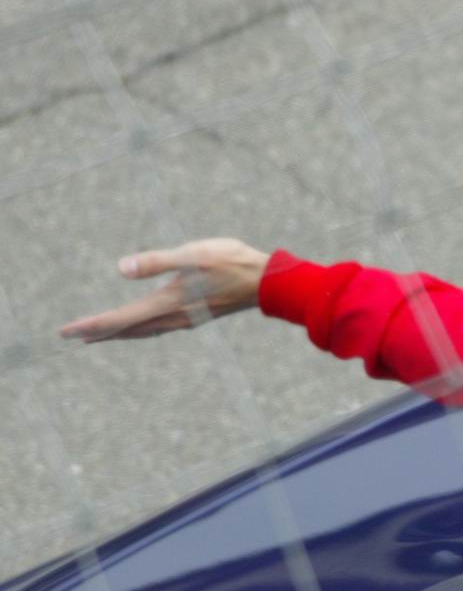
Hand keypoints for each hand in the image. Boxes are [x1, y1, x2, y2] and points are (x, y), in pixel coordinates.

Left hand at [59, 238, 270, 341]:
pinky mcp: (194, 315)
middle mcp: (174, 316)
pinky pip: (156, 328)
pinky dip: (138, 329)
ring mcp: (185, 318)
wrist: (269, 282)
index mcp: (168, 302)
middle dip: (98, 332)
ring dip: (118, 333)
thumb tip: (121, 269)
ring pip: (142, 331)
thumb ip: (157, 261)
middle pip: (127, 329)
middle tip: (71, 335)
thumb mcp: (193, 254)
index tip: (66, 331)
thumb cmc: (232, 262)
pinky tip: (138, 326)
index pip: (120, 318)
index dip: (91, 325)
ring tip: (97, 335)